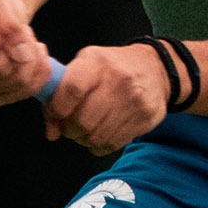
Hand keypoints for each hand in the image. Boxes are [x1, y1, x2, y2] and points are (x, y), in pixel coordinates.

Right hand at [0, 0, 54, 107]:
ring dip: (32, 55)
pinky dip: (40, 68)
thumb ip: (9, 21)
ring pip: (17, 81)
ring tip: (26, 38)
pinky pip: (29, 89)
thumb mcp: (0, 0)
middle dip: (17, 45)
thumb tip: (21, 53)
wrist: (1, 19)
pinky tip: (36, 52)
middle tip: (18, 29)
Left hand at [39, 43, 173, 155]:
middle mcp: (118, 80)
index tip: (58, 113)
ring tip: (88, 128)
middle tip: (72, 124)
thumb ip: (60, 95)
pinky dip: (100, 144)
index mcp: (97, 63)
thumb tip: (51, 132)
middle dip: (71, 129)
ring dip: (85, 138)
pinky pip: (112, 144)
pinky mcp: (145, 119)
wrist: (155, 69)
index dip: (58, 108)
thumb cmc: (112, 68)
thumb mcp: (84, 67)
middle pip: (82, 120)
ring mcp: (134, 101)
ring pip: (96, 137)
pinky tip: (103, 131)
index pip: (71, 90)